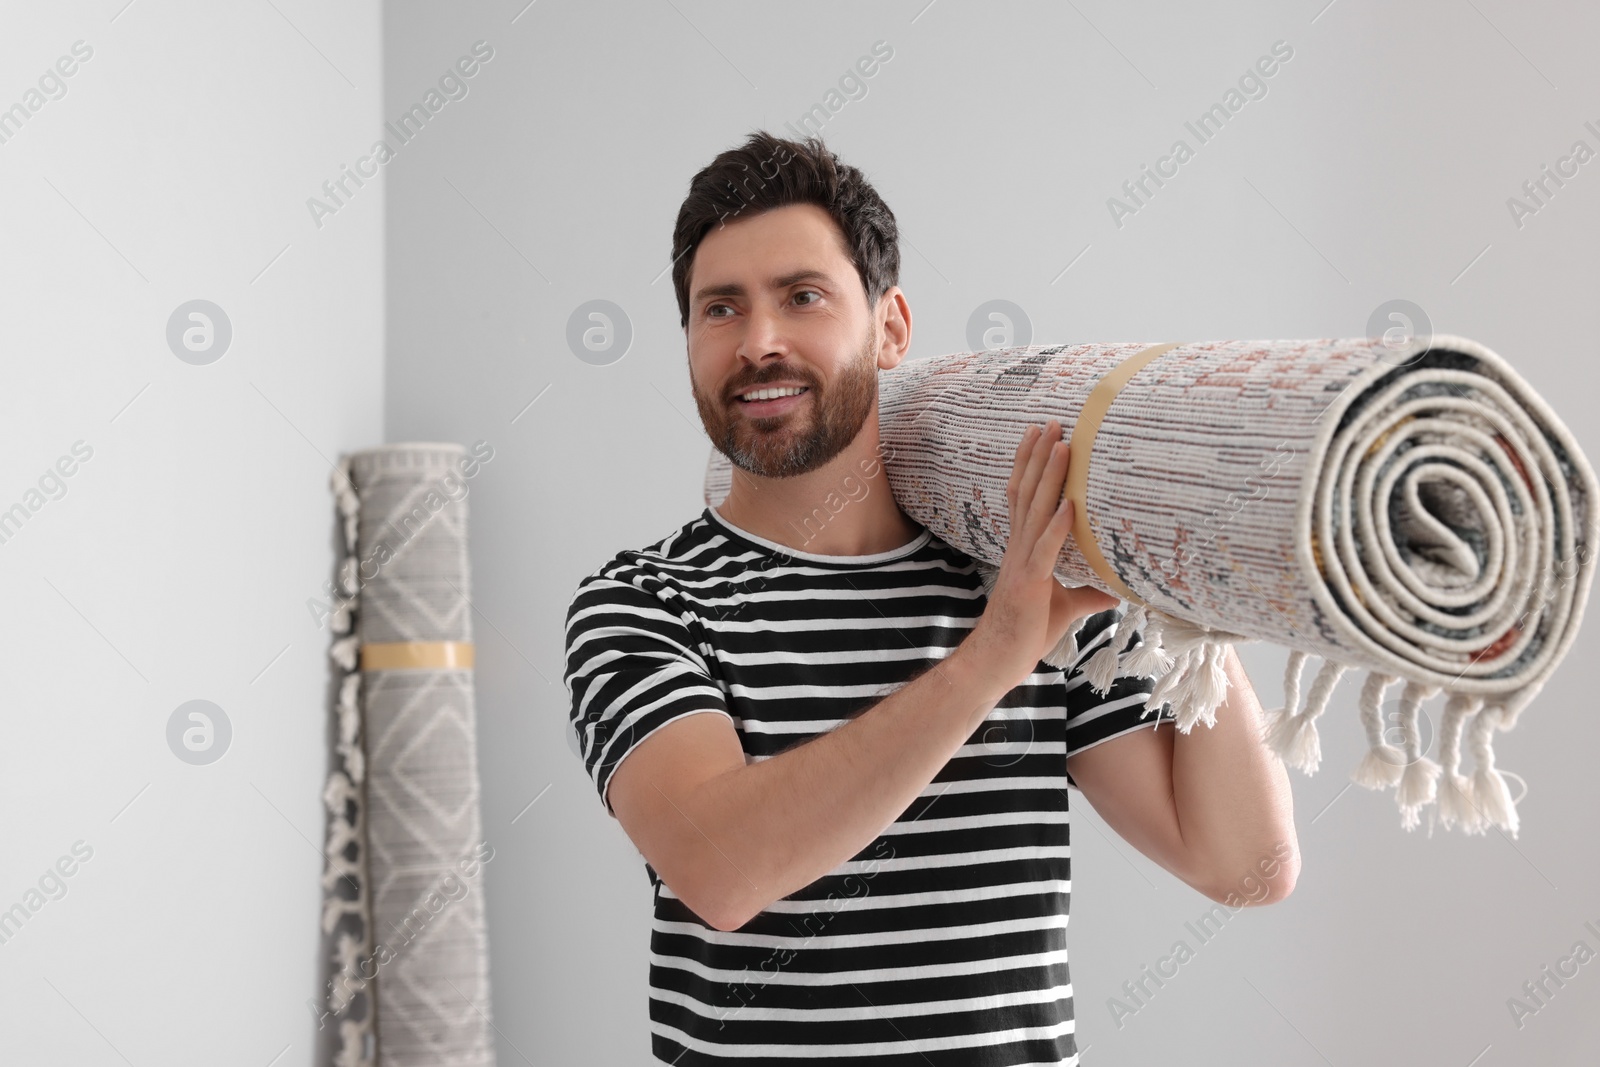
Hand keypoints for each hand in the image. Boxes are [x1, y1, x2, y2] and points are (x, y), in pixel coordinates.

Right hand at [968, 419, 1119, 688]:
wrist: (998, 661)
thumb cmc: (1026, 633)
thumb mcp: (1065, 607)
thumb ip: (1088, 593)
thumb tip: (1118, 590)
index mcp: (1023, 549)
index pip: (1023, 497)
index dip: (1030, 465)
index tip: (1040, 435)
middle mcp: (1019, 548)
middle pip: (1027, 493)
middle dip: (1039, 456)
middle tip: (1051, 422)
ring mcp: (1022, 563)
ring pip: (1035, 511)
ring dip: (1049, 477)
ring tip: (1061, 446)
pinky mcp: (1030, 584)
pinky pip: (1046, 550)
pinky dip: (1058, 526)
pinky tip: (1070, 505)